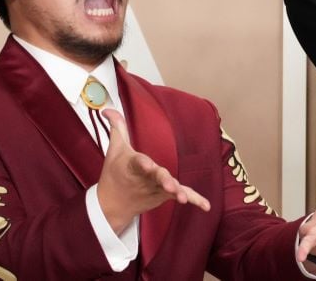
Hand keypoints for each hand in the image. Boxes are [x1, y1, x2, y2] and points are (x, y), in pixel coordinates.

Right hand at [96, 109, 210, 232]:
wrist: (111, 206)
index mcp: (132, 165)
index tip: (146, 165)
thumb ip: (118, 127)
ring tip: (183, 198)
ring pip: (167, 189)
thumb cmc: (114, 174)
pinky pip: (181, 195)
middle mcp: (145, 179)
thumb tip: (108, 109)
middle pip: (156, 177)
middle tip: (169, 186)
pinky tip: (206, 206)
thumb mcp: (115, 149)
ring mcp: (155, 189)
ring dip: (176, 192)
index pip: (137, 163)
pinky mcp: (164, 196)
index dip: (143, 164)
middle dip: (163, 180)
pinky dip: (194, 200)